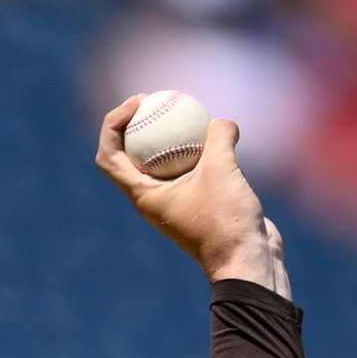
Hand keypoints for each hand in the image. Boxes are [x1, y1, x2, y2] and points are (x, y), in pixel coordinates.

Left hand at [95, 95, 290, 298]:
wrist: (248, 260)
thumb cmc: (226, 222)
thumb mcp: (222, 171)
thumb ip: (218, 137)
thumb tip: (219, 120)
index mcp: (143, 195)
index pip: (108, 156)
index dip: (112, 124)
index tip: (138, 103)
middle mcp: (153, 197)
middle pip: (130, 153)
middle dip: (136, 123)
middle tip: (157, 97)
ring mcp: (176, 199)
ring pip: (163, 159)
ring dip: (170, 134)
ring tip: (187, 108)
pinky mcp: (200, 199)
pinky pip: (192, 166)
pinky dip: (198, 147)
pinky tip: (218, 131)